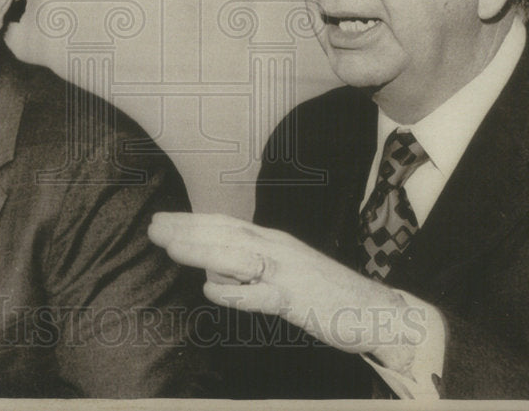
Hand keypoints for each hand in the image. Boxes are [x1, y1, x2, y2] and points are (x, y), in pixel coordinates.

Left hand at [148, 212, 425, 372]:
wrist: (375, 310)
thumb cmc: (327, 294)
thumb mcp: (285, 275)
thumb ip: (253, 272)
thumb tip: (216, 275)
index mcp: (274, 242)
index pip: (226, 225)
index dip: (192, 221)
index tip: (162, 219)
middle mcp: (279, 249)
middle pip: (226, 233)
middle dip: (187, 228)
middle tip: (153, 225)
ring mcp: (288, 273)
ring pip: (237, 256)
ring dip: (202, 250)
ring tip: (170, 246)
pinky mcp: (299, 300)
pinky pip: (262, 296)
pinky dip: (237, 293)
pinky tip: (212, 291)